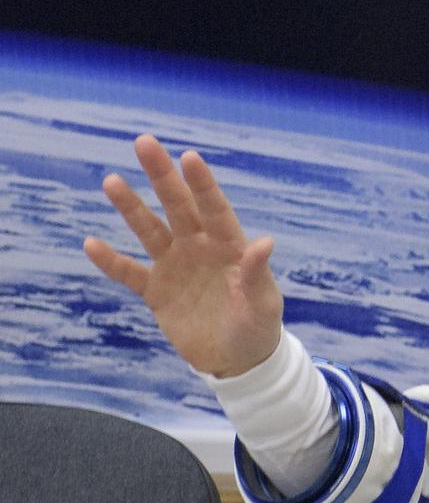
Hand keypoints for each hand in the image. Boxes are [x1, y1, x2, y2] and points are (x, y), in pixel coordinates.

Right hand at [84, 134, 283, 377]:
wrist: (237, 360)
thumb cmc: (258, 327)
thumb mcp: (262, 303)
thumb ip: (256, 274)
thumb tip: (264, 242)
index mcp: (229, 246)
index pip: (214, 208)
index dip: (202, 184)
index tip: (188, 156)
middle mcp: (199, 248)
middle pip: (177, 206)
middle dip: (161, 176)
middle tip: (144, 142)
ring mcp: (176, 267)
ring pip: (150, 231)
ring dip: (131, 208)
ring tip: (111, 180)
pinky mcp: (157, 292)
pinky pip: (129, 273)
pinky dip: (111, 261)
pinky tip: (90, 243)